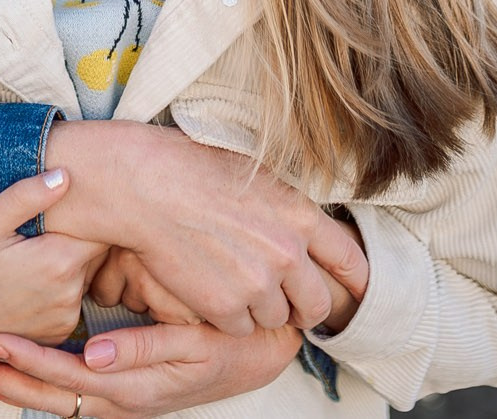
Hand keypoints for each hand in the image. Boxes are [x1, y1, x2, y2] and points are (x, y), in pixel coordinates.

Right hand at [0, 169, 108, 362]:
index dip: (90, 210)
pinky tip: (28, 281)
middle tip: (46, 225)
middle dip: (79, 236)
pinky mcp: (55, 337)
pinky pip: (71, 302)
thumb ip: (26, 197)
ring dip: (69, 263)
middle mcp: (70, 296)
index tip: (72, 201)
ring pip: (85, 276)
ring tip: (31, 252)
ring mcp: (63, 320)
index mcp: (59, 262)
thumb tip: (66, 175)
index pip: (101, 226)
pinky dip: (59, 290)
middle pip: (96, 252)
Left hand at [0, 322, 301, 418]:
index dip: (26, 358)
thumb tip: (93, 354)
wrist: (260, 354)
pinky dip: (39, 389)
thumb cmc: (230, 341)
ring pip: (55, 400)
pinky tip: (19, 379)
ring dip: (14, 387)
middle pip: (48, 396)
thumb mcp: (193, 342)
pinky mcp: (124, 394)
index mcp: (133, 387)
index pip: (65, 375)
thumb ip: (142, 347)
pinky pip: (71, 397)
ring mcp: (121, 402)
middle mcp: (120, 401)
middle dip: (1, 380)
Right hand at [43, 121, 368, 334]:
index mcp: (301, 215)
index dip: (352, 282)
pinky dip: (224, 317)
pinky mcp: (226, 306)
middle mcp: (288, 253)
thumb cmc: (191, 168)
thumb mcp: (255, 174)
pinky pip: (239, 328)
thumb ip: (287, 209)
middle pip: (317, 304)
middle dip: (303, 307)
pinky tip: (205, 288)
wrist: (144, 185)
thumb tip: (302, 228)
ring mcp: (258, 283)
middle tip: (282, 300)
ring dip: (257, 309)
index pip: (350, 261)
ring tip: (228, 281)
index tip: (351, 292)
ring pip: (275, 319)